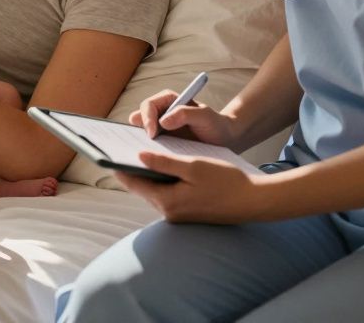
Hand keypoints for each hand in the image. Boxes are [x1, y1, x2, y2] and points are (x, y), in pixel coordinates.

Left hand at [114, 153, 266, 223]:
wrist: (255, 201)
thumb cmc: (227, 182)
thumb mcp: (193, 166)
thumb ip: (164, 162)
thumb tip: (139, 157)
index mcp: (168, 202)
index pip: (134, 184)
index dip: (120, 167)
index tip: (109, 152)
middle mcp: (170, 212)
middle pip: (143, 188)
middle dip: (134, 169)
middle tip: (124, 148)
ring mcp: (180, 215)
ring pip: (156, 190)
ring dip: (150, 174)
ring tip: (143, 152)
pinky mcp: (189, 213)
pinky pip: (169, 194)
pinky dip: (164, 180)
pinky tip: (166, 165)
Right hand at [133, 89, 238, 146]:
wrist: (223, 140)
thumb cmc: (215, 124)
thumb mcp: (205, 116)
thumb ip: (186, 113)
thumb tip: (163, 121)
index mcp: (168, 100)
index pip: (148, 105)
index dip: (147, 118)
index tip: (152, 133)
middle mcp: (160, 113)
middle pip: (139, 118)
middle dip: (139, 131)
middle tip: (146, 145)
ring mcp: (159, 129)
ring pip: (140, 133)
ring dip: (140, 142)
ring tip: (143, 154)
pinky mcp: (160, 143)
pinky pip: (148, 147)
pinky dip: (147, 152)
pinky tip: (151, 161)